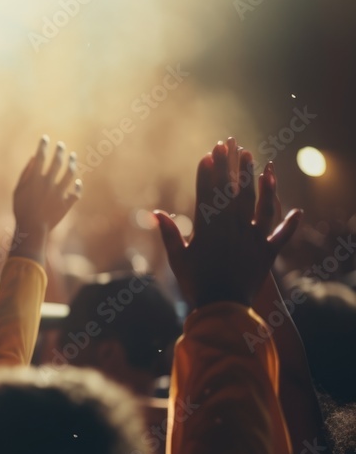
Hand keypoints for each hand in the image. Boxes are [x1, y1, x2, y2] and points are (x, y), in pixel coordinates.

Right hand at [10, 136, 81, 262]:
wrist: (31, 229)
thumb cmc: (21, 209)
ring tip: (73, 157)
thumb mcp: (18, 190)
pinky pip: (76, 193)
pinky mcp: (66, 204)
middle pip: (57, 161)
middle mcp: (49, 183)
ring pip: (70, 173)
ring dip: (72, 163)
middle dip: (59, 150)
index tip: (45, 138)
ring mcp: (59, 193)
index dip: (43, 145)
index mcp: (36, 179)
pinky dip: (78, 187)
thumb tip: (34, 157)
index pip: (41, 156)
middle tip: (60, 145)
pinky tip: (78, 182)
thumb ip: (26, 173)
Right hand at [155, 137, 302, 308]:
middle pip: (233, 190)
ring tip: (259, 162)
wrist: (222, 308)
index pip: (207, 193)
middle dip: (231, 166)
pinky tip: (296, 211)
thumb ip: (169, 233)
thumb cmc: (195, 284)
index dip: (207, 173)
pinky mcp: (267, 251)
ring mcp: (253, 237)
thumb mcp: (178, 258)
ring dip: (260, 180)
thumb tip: (156, 213)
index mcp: (209, 228)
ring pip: (259, 203)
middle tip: (230, 145)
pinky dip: (290, 223)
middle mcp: (233, 227)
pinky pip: (281, 234)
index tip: (207, 155)